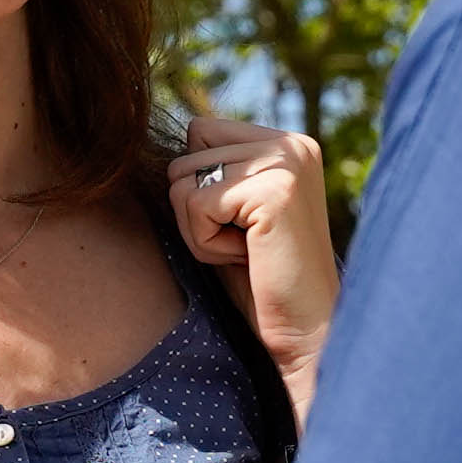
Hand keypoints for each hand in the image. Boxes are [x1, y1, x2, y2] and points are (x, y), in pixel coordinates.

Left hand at [168, 112, 337, 396]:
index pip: (199, 131)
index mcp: (286, 143)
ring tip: (244, 251)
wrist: (303, 331)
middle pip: (184, 157)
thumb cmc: (259, 280)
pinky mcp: (274, 190)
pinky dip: (205, 244)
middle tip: (242, 244)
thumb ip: (210, 172)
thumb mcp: (232, 214)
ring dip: (199, 230)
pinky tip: (245, 258)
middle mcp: (291, 144)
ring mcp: (286, 162)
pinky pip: (194, 206)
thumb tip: (159, 150)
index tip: (239, 225)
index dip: (198, 187)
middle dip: (196, 212)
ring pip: (183, 182)